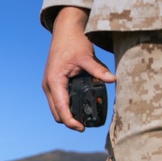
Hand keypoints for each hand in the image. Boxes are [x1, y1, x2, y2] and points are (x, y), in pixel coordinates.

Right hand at [42, 6, 115, 131]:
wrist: (65, 32)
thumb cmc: (73, 43)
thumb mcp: (87, 57)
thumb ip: (98, 70)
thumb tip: (113, 80)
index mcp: (54, 82)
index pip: (61, 108)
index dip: (70, 121)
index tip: (81, 128)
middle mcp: (48, 86)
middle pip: (56, 112)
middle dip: (69, 120)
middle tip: (85, 125)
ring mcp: (49, 86)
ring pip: (55, 108)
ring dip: (67, 114)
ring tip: (83, 117)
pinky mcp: (53, 83)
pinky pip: (57, 100)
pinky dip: (66, 106)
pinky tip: (78, 105)